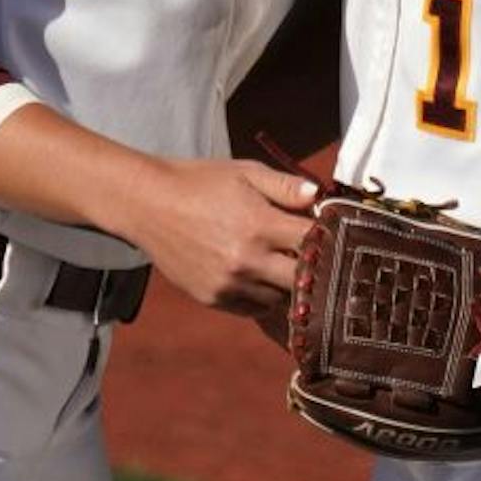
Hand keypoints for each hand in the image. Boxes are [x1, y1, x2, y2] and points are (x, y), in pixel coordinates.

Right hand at [119, 158, 319, 315]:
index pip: (313, 243)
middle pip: (302, 280)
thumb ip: (286, 186)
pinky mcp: (212, 298)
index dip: (327, 238)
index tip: (332, 234)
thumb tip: (319, 196)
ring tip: (284, 263)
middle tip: (314, 256)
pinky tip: (260, 275)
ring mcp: (228, 283)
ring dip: (287, 284)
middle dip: (312, 268)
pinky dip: (263, 296)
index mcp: (259, 225)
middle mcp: (246, 260)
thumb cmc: (201, 182)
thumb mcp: (246, 173)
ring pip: (280, 298)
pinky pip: (253, 307)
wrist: (149, 203)